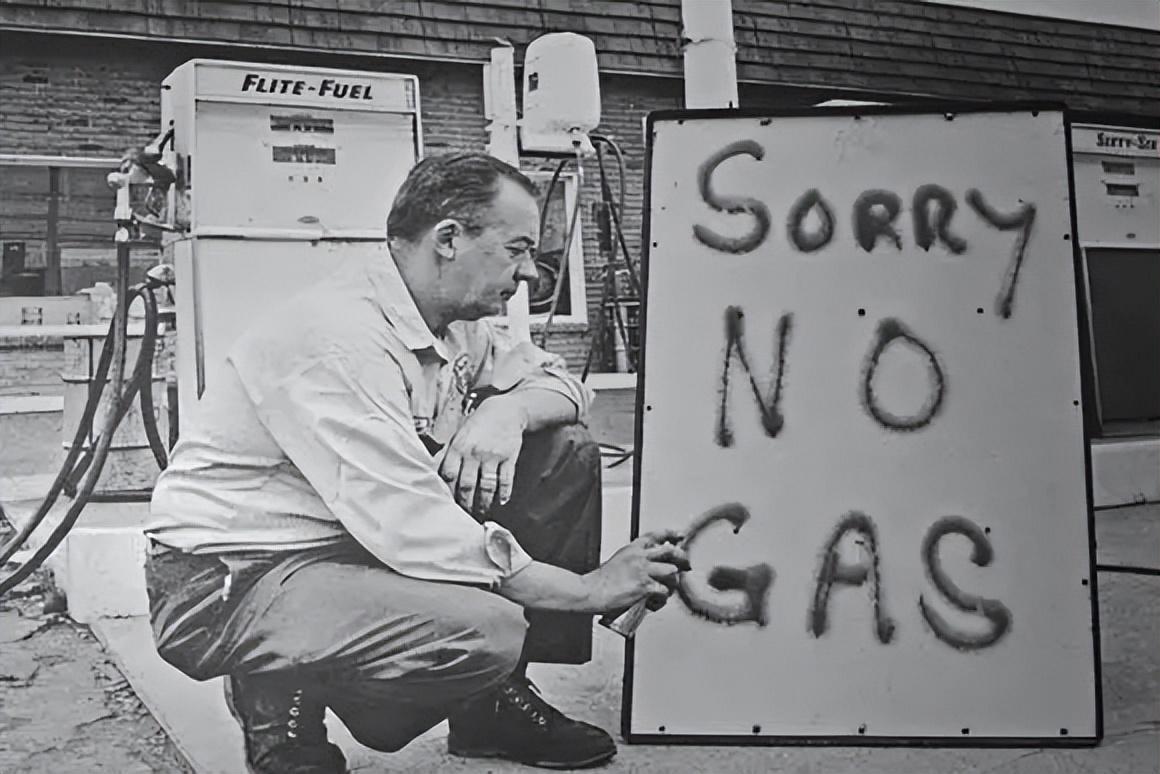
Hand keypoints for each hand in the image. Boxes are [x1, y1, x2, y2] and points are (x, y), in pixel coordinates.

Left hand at [438, 397, 526, 516]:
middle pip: (466, 484)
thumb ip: (447, 453)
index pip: (448, 475)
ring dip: (483, 502)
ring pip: (486, 485)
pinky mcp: (509, 456)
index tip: (446, 504)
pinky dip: (504, 492)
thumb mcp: (459, 434)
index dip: (447, 492)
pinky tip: (502, 501)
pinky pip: (506, 479)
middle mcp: (474, 452)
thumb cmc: (478, 424)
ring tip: (481, 512)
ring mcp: (492, 455)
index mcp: (458, 447)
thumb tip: (432, 471)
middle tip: (464, 515)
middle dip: (464, 503)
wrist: (506, 410)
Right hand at [583, 531, 689, 613]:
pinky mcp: (644, 586)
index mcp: (632, 549)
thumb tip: (650, 566)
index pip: (655, 535)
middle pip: (670, 551)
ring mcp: (643, 571)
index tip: (679, 536)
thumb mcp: (619, 560)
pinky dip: (662, 599)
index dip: (670, 534)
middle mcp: (639, 557)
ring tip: (665, 590)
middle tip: (686, 566)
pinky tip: (655, 601)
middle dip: (682, 559)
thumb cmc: (602, 581)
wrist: (591, 591)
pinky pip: (664, 591)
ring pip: (671, 572)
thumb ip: (635, 560)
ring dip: (672, 583)